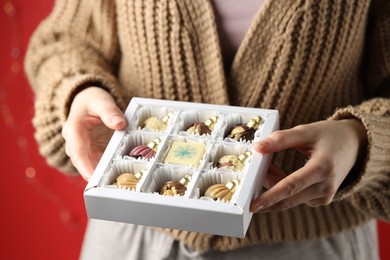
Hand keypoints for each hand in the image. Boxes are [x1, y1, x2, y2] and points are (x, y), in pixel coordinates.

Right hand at [62, 87, 126, 180]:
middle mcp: (75, 144)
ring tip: (116, 186)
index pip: (77, 152)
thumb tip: (120, 124)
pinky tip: (120, 178)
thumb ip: (109, 111)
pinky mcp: (93, 154)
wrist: (88, 101)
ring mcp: (84, 151)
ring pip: (92, 166)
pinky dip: (108, 170)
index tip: (92, 178)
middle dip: (95, 176)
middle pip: (84, 164)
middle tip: (108, 188)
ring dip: (102, 176)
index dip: (84, 166)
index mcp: (73, 130)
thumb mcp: (100, 100)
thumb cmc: (92, 100)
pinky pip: (100, 164)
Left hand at [250, 119, 366, 211]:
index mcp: (323, 167)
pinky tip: (276, 175)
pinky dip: (283, 189)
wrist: (355, 145)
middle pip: (288, 198)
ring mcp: (325, 196)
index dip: (271, 196)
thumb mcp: (306, 131)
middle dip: (265, 195)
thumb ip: (281, 139)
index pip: (292, 185)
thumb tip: (257, 148)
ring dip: (273, 188)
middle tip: (246, 190)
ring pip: (290, 199)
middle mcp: (326, 186)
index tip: (254, 204)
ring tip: (264, 170)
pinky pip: (296, 198)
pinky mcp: (322, 199)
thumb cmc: (329, 135)